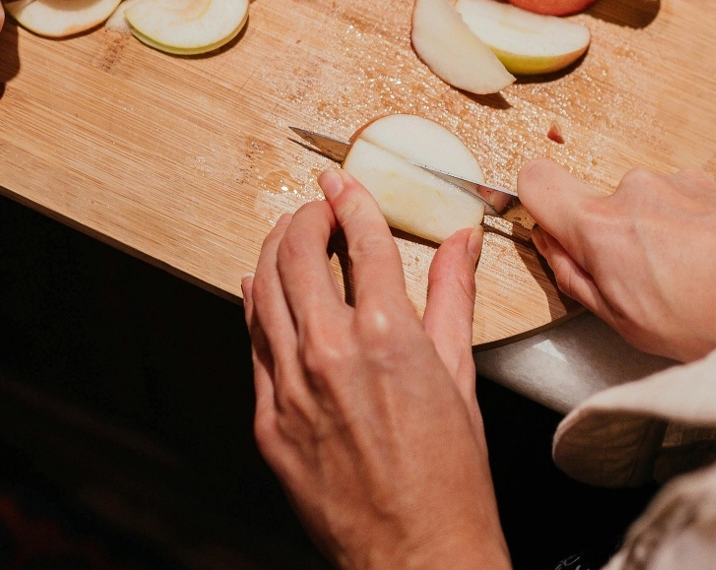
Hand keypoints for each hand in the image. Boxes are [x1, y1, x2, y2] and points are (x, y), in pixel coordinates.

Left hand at [243, 169, 509, 569]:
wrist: (416, 550)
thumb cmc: (450, 474)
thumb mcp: (460, 374)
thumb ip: (454, 296)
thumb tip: (461, 242)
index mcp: (387, 335)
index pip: (360, 240)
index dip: (350, 200)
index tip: (343, 182)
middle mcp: (330, 352)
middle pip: (299, 254)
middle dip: (305, 217)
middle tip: (316, 208)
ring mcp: (291, 387)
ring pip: (264, 291)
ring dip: (274, 252)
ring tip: (289, 237)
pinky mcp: (269, 420)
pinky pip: (254, 344)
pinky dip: (257, 305)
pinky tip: (264, 290)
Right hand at [519, 161, 715, 362]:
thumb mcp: (628, 323)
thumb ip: (580, 280)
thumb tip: (558, 252)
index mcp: (603, 226)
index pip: (536, 181)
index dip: (536, 206)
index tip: (549, 231)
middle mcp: (641, 190)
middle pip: (602, 205)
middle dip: (614, 241)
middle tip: (642, 290)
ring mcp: (688, 183)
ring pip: (653, 208)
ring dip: (664, 240)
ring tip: (698, 290)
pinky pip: (697, 209)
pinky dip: (705, 237)